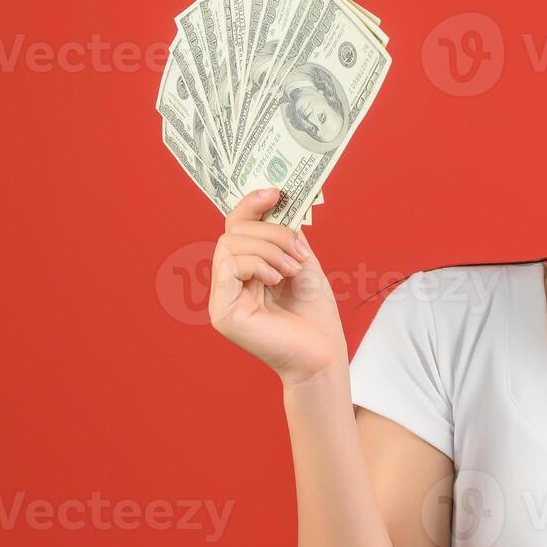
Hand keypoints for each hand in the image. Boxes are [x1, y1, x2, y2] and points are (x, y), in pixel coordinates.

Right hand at [208, 188, 347, 383]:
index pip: (235, 227)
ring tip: (292, 271)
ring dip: (270, 249)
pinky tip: (277, 281)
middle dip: (271, 233)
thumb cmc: (315, 316)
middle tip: (298, 254)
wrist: (323, 354)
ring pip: (231, 244)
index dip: (251, 204)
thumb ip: (284, 235)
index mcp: (246, 271)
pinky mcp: (222, 312)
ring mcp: (222, 299)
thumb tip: (275, 201)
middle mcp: (229, 284)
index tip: (276, 192)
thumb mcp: (302, 262)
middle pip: (232, 231)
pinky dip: (259, 265)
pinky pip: (230, 265)